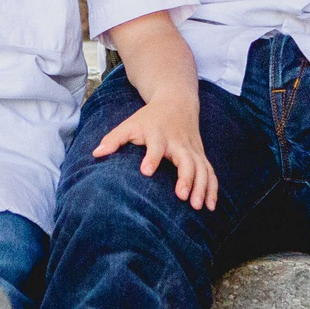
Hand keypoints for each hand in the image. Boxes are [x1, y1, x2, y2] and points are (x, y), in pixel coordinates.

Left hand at [93, 95, 217, 209]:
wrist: (176, 101)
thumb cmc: (149, 118)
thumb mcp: (130, 124)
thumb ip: (114, 139)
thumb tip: (96, 153)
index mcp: (159, 135)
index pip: (156, 146)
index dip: (152, 157)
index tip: (146, 171)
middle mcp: (178, 142)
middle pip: (186, 159)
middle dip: (186, 177)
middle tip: (181, 196)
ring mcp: (192, 149)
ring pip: (202, 168)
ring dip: (202, 186)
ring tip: (197, 206)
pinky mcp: (200, 155)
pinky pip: (210, 172)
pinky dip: (212, 188)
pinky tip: (210, 206)